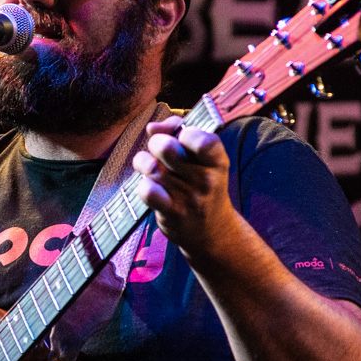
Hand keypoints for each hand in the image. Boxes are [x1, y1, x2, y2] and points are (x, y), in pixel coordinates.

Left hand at [131, 116, 239, 254]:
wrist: (212, 232)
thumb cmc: (201, 186)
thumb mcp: (203, 160)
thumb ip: (179, 133)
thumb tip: (152, 127)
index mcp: (217, 161)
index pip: (204, 140)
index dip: (185, 132)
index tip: (181, 136)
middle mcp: (205, 179)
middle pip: (166, 148)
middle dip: (155, 143)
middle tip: (158, 151)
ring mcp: (189, 197)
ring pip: (151, 167)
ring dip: (144, 163)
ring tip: (150, 168)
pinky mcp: (172, 212)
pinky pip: (147, 190)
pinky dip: (142, 185)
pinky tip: (150, 186)